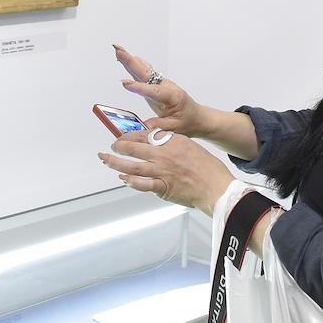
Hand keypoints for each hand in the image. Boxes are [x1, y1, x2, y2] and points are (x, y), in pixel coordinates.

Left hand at [97, 126, 233, 216]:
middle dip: (119, 147)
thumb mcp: (190, 146)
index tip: (123, 137)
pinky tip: (124, 179)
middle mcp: (163, 154)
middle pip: (134, 147)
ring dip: (116, 163)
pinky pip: (141, 184)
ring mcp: (161, 171)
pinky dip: (130, 181)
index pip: (145, 134)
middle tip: (111, 147)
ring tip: (107, 160)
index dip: (130, 135)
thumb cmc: (208, 167)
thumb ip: (173, 144)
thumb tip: (158, 144)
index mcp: (172, 141)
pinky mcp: (162, 187)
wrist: (216, 186)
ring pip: (132, 166)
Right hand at [113, 44, 203, 137]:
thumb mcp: (176, 127)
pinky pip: (144, 72)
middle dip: (131, 62)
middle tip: (119, 51)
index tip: (125, 83)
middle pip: (146, 73)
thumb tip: (144, 126)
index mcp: (172, 95)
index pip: (153, 91)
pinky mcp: (156, 84)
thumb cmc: (188, 121)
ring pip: (144, 70)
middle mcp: (165, 86)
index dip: (139, 88)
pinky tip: (128, 58)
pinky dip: (135, 64)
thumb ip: (159, 126)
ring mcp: (160, 83)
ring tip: (118, 51)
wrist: (197, 117)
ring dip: (130, 60)